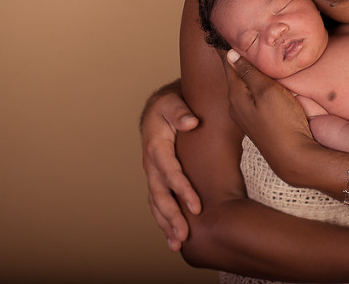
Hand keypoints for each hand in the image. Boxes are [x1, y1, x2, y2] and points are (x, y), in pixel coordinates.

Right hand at [141, 89, 201, 251]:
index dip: (183, 190)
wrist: (158, 110)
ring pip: (157, 203)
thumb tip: (191, 122)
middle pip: (160, 195)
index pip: (170, 172)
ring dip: (166, 224)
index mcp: (156, 147)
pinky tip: (172, 238)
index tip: (197, 206)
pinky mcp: (158, 180)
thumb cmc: (169, 106)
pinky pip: (158, 203)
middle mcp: (151, 165)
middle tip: (184, 236)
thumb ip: (180, 112)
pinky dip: (164, 221)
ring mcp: (153, 174)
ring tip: (177, 244)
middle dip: (172, 217)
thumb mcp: (173, 103)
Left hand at [223, 49, 317, 181]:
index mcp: (236, 95)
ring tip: (254, 53)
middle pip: (235, 74)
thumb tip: (230, 53)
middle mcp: (237, 106)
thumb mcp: (266, 92)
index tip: (223, 30)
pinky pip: (253, 96)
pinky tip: (265, 80)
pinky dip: (256, 83)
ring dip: (248, 70)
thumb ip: (249, 73)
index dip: (226, 46)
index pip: (227, 63)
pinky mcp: (260, 122)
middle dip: (236, 57)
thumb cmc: (282, 123)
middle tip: (240, 36)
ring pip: (245, 85)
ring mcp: (248, 116)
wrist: (295, 158)